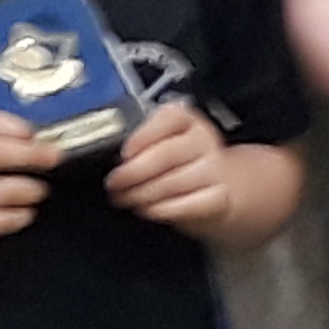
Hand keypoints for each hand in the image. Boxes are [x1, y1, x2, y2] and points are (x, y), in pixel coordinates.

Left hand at [107, 102, 228, 230]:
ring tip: (126, 198)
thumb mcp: (157, 143)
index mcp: (185, 119)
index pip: (169, 118)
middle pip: (167, 154)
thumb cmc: (174, 164)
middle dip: (134, 172)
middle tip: (114, 183)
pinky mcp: (218, 197)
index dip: (144, 136)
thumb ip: (137, 143)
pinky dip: (163, 210)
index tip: (124, 153)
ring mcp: (214, 169)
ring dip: (143, 194)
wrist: (212, 187)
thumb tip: (110, 156)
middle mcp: (202, 139)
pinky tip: (149, 209)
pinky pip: (187, 205)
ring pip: (173, 182)